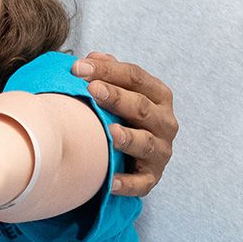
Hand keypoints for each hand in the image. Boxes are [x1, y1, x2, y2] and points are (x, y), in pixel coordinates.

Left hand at [72, 52, 176, 196]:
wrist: (133, 153)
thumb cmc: (121, 114)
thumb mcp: (119, 89)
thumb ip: (107, 72)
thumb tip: (91, 58)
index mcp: (157, 95)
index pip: (135, 77)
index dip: (108, 70)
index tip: (78, 68)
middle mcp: (164, 122)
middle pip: (140, 107)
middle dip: (116, 97)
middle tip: (92, 89)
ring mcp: (160, 151)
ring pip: (146, 143)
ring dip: (128, 138)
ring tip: (110, 132)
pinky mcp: (151, 177)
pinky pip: (141, 182)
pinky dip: (128, 183)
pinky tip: (111, 181)